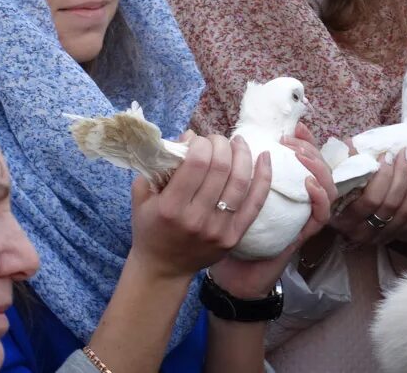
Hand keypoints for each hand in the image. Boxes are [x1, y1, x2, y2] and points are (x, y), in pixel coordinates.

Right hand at [129, 134, 271, 280]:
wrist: (163, 269)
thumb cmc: (150, 228)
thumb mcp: (142, 196)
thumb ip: (158, 164)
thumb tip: (189, 136)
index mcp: (170, 207)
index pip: (196, 162)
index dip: (202, 142)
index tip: (198, 140)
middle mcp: (196, 219)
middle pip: (220, 168)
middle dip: (221, 144)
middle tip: (217, 139)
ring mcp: (218, 229)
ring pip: (240, 182)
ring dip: (242, 154)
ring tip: (237, 142)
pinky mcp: (234, 237)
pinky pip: (255, 203)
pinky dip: (264, 177)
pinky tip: (265, 157)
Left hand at [212, 123, 333, 297]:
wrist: (232, 279)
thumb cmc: (223, 238)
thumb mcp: (221, 200)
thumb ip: (212, 174)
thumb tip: (190, 138)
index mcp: (277, 189)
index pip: (301, 156)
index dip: (303, 139)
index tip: (291, 126)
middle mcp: (294, 200)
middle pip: (317, 163)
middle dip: (308, 145)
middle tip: (291, 136)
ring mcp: (300, 216)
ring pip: (325, 183)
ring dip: (316, 164)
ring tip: (300, 153)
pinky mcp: (302, 235)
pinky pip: (321, 215)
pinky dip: (320, 197)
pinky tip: (308, 183)